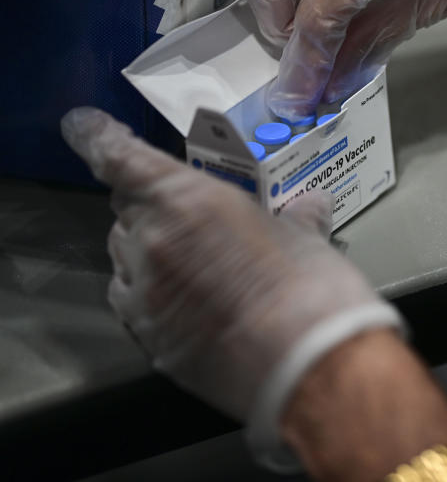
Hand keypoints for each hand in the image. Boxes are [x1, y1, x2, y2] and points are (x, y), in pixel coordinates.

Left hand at [61, 107, 402, 469]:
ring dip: (149, 253)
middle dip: (152, 209)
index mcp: (187, 201)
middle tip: (192, 218)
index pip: (119, 158)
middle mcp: (153, 242)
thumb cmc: (308, 292)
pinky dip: (151, 295)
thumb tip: (310, 206)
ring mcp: (146, 294)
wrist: (310, 362)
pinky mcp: (150, 338)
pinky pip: (134, 303)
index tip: (91, 129)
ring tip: (195, 264)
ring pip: (124, 259)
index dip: (100, 138)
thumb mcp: (307, 237)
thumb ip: (297, 216)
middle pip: (127, 211)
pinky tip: (188, 302)